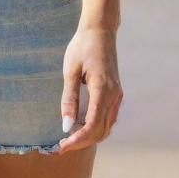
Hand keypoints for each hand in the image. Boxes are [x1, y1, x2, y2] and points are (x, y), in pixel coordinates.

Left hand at [56, 25, 122, 152]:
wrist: (100, 29)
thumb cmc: (82, 46)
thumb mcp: (70, 71)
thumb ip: (69, 99)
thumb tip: (66, 125)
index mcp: (103, 91)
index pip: (92, 127)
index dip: (77, 141)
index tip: (61, 148)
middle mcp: (114, 96)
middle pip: (101, 131)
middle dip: (82, 142)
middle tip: (62, 145)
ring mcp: (117, 95)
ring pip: (107, 127)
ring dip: (90, 136)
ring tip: (70, 138)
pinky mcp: (116, 92)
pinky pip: (109, 117)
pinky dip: (97, 127)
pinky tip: (82, 125)